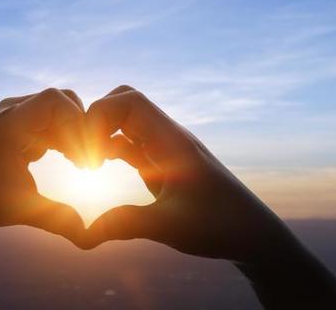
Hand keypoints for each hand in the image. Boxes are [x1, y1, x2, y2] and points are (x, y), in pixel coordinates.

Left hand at [0, 88, 88, 244]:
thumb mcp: (21, 209)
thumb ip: (56, 218)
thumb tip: (87, 235)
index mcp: (9, 124)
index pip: (55, 100)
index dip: (77, 122)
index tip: (84, 157)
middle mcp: (11, 111)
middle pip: (62, 101)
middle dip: (80, 129)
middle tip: (88, 163)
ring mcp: (15, 115)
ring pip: (60, 111)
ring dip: (74, 135)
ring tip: (82, 166)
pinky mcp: (19, 124)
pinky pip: (52, 120)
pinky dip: (65, 137)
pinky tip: (72, 162)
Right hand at [84, 85, 290, 261]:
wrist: (251, 234)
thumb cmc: (220, 227)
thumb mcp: (171, 227)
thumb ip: (126, 224)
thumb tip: (85, 233)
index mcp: (172, 141)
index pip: (129, 101)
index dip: (99, 117)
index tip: (89, 156)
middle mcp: (167, 137)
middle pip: (122, 102)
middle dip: (95, 121)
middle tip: (84, 156)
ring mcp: (164, 149)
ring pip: (124, 122)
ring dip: (101, 136)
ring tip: (86, 167)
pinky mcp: (161, 165)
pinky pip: (129, 144)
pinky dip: (108, 149)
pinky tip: (97, 172)